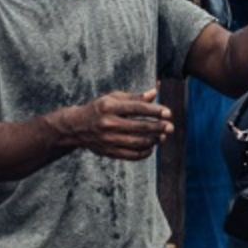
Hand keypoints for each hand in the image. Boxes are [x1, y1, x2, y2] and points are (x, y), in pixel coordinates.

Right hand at [56, 90, 174, 158]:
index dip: (155, 111)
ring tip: (162, 136)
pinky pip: (131, 155)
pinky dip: (144, 152)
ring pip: (138, 142)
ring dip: (154, 140)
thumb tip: (155, 93)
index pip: (137, 108)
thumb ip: (134, 97)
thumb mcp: (113, 98)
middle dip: (158, 127)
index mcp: (110, 107)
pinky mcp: (109, 152)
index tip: (168, 113)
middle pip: (140, 127)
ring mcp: (108, 139)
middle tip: (170, 127)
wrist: (76, 127)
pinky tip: (151, 147)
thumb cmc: (99, 108)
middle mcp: (109, 123)